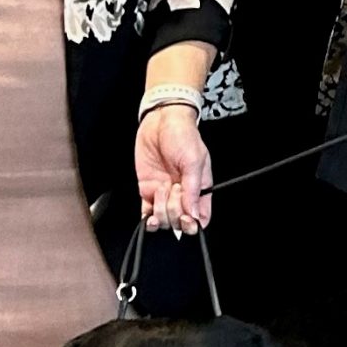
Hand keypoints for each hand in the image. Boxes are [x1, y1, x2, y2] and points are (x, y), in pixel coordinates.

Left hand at [136, 103, 212, 231]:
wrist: (161, 121)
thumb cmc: (183, 136)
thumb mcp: (194, 161)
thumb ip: (193, 189)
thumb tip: (193, 214)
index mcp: (200, 189)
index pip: (200, 217)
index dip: (193, 224)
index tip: (186, 218)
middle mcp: (183, 194)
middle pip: (180, 220)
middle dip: (174, 209)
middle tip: (173, 189)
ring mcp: (165, 193)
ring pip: (163, 219)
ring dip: (160, 210)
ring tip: (161, 188)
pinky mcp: (148, 191)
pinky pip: (147, 213)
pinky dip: (147, 218)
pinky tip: (148, 215)